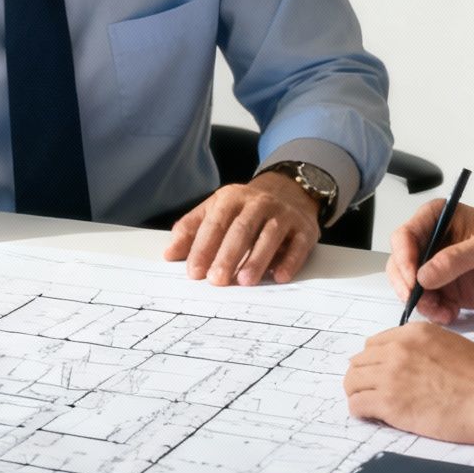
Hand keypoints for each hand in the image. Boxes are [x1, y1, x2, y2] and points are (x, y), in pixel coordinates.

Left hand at [164, 174, 321, 285]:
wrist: (289, 191)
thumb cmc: (244, 209)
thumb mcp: (215, 210)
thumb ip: (191, 230)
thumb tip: (169, 255)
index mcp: (231, 199)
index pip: (215, 224)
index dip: (203, 248)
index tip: (194, 272)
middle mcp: (258, 204)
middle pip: (242, 230)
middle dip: (228, 255)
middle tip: (217, 280)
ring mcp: (283, 214)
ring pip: (270, 236)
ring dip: (257, 259)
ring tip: (245, 281)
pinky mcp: (304, 228)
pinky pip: (298, 245)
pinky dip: (290, 261)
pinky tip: (280, 276)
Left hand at [343, 322, 473, 443]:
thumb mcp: (451, 345)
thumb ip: (424, 349)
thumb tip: (413, 364)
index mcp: (413, 334)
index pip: (373, 344)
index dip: (374, 362)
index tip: (379, 375)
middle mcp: (397, 350)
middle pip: (358, 362)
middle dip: (363, 378)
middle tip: (373, 394)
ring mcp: (391, 375)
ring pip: (351, 383)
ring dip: (359, 395)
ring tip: (372, 407)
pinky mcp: (390, 403)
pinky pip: (357, 406)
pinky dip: (362, 413)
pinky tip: (375, 418)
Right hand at [388, 200, 473, 321]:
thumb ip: (455, 259)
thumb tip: (424, 276)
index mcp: (438, 218)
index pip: (405, 236)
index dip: (404, 259)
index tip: (414, 280)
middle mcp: (433, 241)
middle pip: (401, 264)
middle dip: (408, 285)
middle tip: (421, 301)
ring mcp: (438, 266)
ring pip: (410, 287)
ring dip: (422, 302)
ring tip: (443, 311)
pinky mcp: (446, 288)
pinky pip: (427, 303)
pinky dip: (434, 312)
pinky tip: (451, 314)